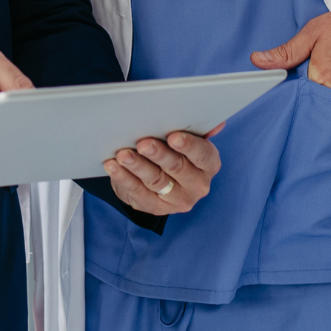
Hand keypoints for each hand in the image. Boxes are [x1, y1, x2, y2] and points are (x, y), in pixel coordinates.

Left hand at [102, 124, 223, 215]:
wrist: (161, 179)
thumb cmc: (175, 152)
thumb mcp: (189, 140)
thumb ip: (199, 130)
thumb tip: (217, 123)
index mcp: (208, 165)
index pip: (202, 155)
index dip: (189, 146)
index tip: (173, 137)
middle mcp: (197, 185)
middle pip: (177, 167)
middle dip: (158, 154)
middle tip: (143, 143)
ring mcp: (176, 200)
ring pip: (155, 180)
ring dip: (138, 166)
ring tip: (123, 154)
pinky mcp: (155, 208)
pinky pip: (138, 192)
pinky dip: (124, 178)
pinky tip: (113, 167)